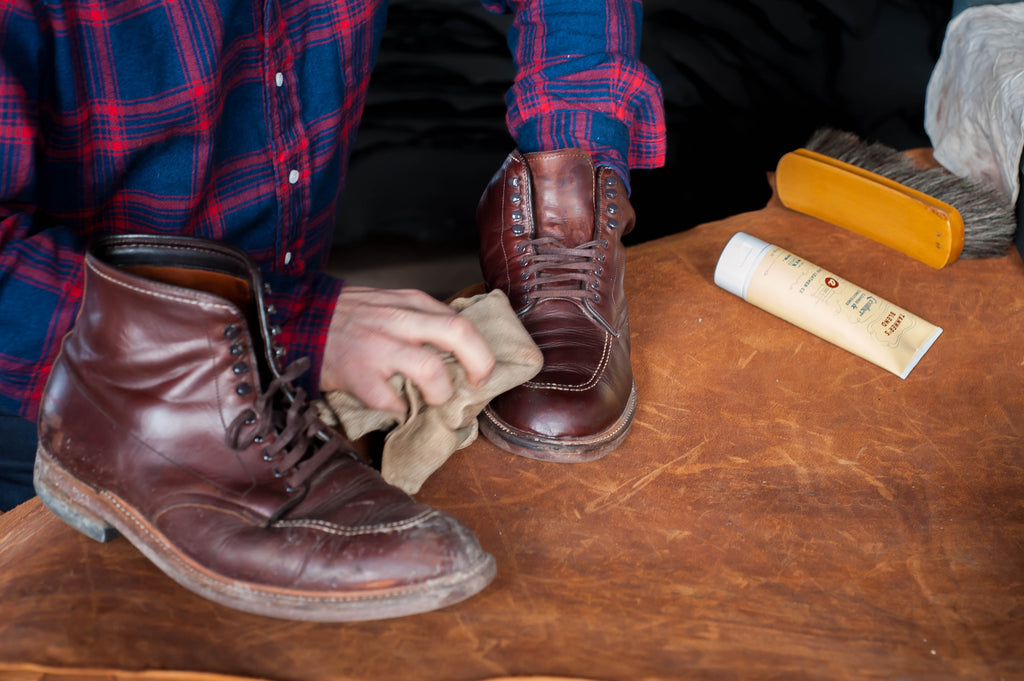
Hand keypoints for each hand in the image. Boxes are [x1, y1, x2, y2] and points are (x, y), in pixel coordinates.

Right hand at [320, 286, 495, 412]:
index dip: (482, 351)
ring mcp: (378, 347)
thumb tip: (458, 349)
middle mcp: (399, 321)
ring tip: (432, 400)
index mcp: (411, 304)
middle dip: (480, 364)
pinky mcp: (357, 374)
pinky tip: (396, 408)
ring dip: (440, 393)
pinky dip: (399, 410)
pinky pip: (391, 401)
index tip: (481, 371)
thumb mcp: (390, 303)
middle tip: (476, 384)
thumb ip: (422, 319)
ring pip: (431, 371)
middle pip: (459, 335)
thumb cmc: (349, 316)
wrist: (297, 321)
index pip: (461, 323)